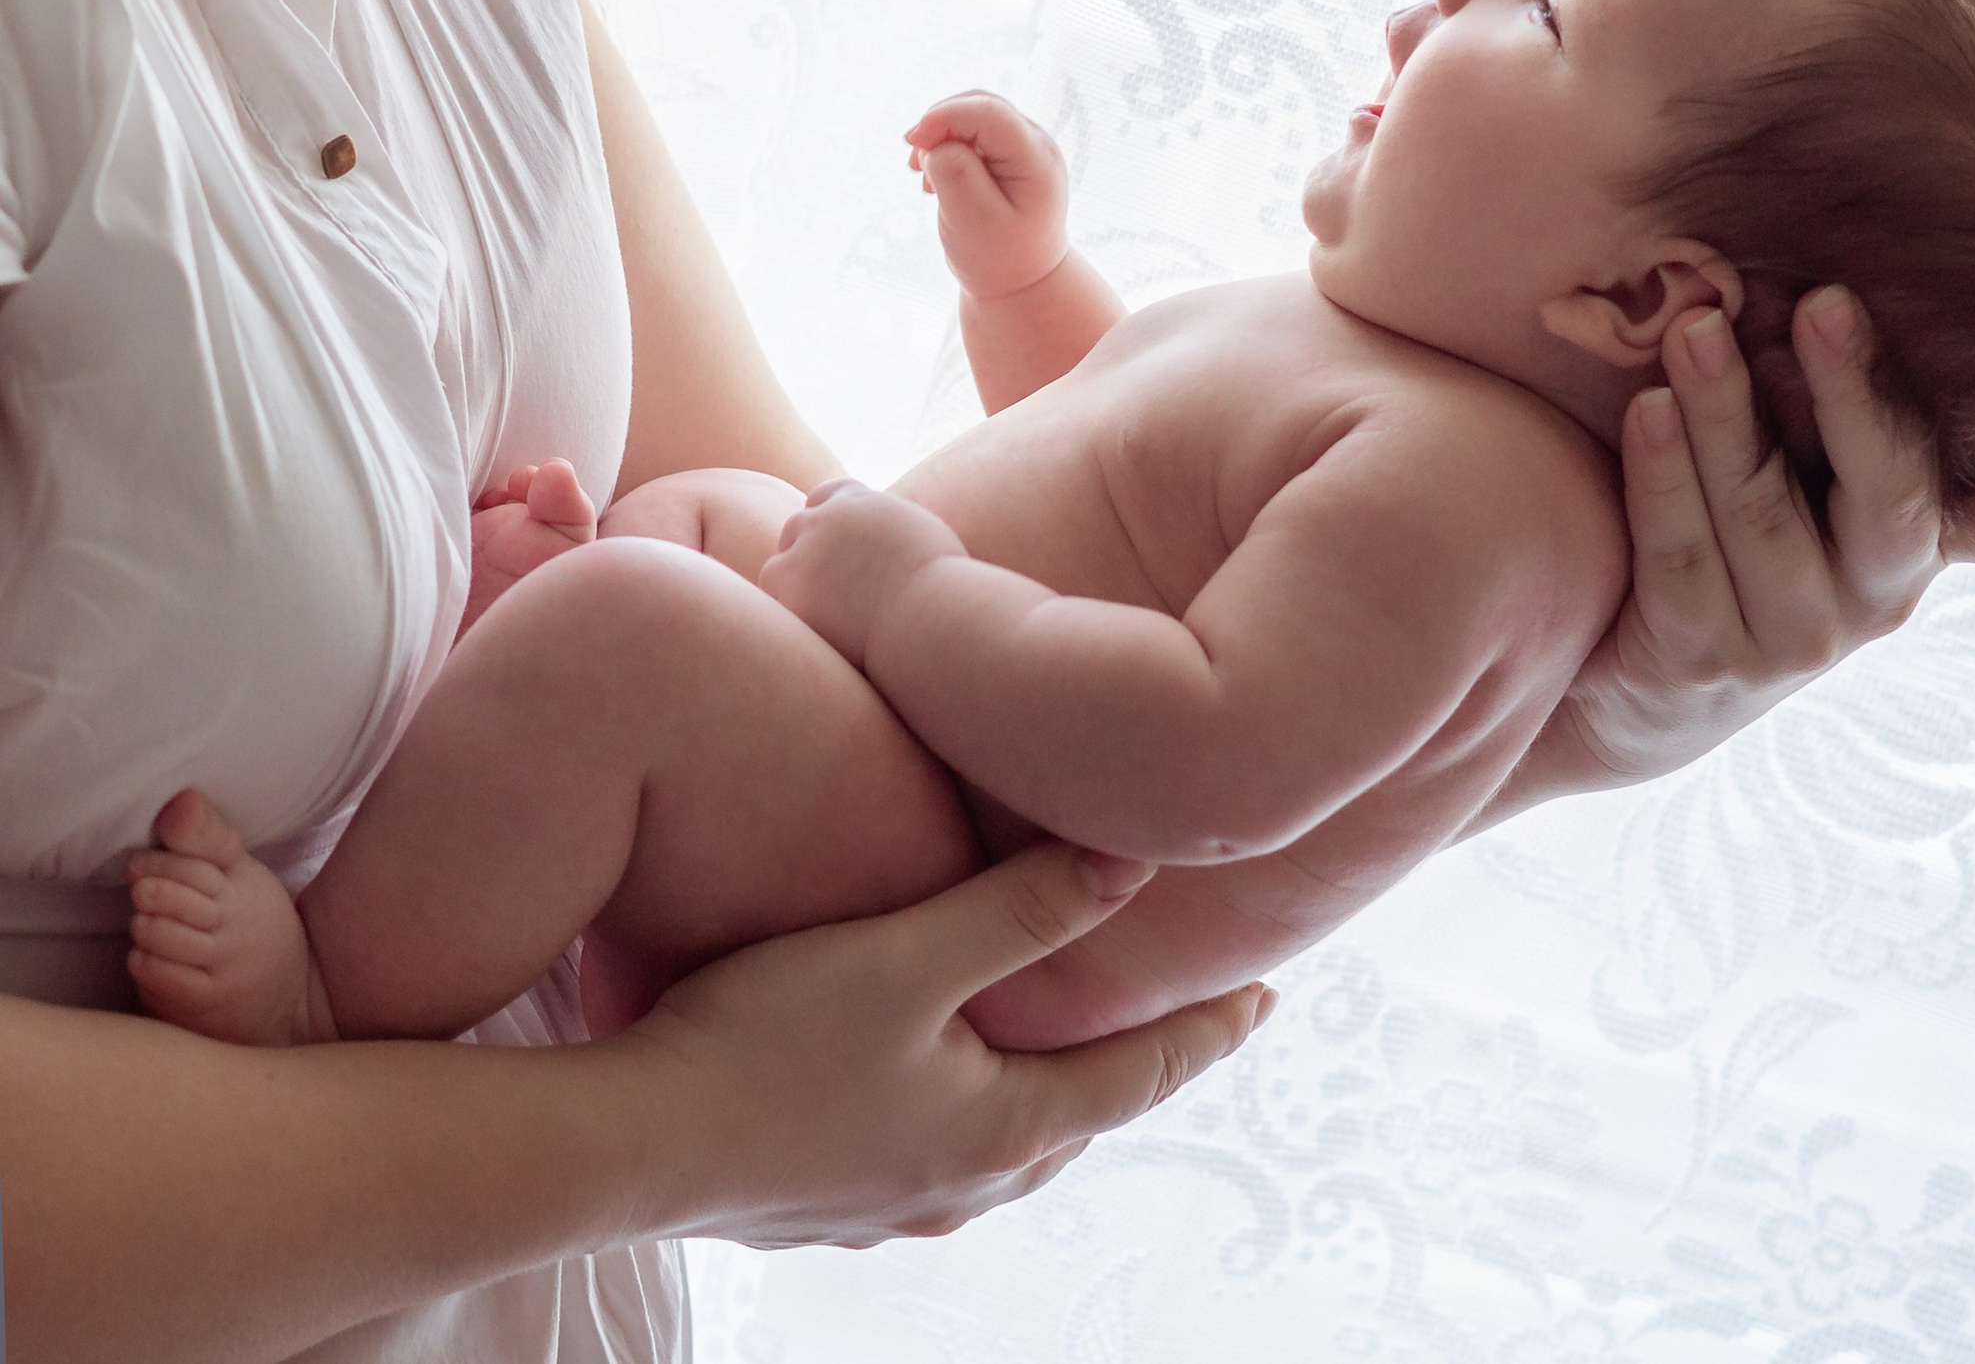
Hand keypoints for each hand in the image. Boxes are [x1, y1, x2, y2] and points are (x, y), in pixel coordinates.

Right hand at [616, 841, 1274, 1247]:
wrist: (615, 1148)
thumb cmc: (761, 1045)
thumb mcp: (907, 955)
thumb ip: (1024, 906)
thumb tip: (1142, 858)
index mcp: (1007, 1129)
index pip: (1145, 1073)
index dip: (1210, 1028)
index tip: (1269, 996)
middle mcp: (964, 1183)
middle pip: (1084, 1112)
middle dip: (1138, 1058)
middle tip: (1188, 1013)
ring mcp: (892, 1205)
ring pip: (1009, 1139)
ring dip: (1050, 1086)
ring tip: (1071, 1043)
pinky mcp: (826, 1204)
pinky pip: (935, 1150)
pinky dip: (971, 1107)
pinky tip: (938, 1084)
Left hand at [759, 478, 966, 665]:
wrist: (934, 614)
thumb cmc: (947, 587)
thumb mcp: (926, 539)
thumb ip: (897, 531)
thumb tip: (893, 547)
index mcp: (860, 501)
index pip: (827, 496)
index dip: (828, 520)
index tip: (836, 547)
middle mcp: (826, 519)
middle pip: (797, 528)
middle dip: (806, 554)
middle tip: (822, 589)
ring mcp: (804, 554)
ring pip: (778, 568)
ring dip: (793, 589)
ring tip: (820, 620)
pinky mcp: (791, 592)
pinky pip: (777, 605)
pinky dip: (794, 619)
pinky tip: (817, 638)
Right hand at [906, 91, 1070, 301]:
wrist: (1022, 283)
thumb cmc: (998, 257)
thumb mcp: (971, 219)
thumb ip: (954, 172)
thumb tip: (936, 140)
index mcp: (1037, 160)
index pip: (989, 112)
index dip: (945, 116)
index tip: (913, 143)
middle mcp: (1036, 145)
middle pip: (979, 105)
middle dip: (940, 123)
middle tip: (913, 161)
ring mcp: (1024, 147)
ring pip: (972, 115)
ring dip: (940, 136)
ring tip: (924, 177)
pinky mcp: (1007, 154)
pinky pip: (972, 132)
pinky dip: (946, 147)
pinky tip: (934, 179)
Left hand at [1541, 284, 1974, 789]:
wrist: (1633, 680)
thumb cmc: (1728, 521)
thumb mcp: (1802, 453)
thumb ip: (1831, 384)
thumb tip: (1825, 240)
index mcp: (1927, 529)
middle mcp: (1881, 589)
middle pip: (1893, 494)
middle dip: (1854, 390)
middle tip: (1822, 299)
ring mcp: (1797, 636)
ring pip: (1766, 516)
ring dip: (1725, 414)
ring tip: (1692, 330)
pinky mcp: (1703, 662)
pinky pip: (1683, 559)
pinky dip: (1664, 476)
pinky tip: (1644, 410)